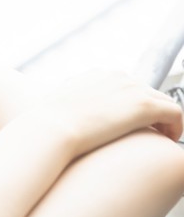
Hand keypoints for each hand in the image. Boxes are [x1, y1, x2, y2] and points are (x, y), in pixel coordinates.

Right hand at [38, 70, 182, 158]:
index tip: (131, 124)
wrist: (50, 129)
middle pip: (149, 92)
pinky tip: (168, 140)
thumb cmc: (47, 126)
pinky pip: (175, 113)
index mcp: (99, 76)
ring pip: (164, 101)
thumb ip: (65, 111)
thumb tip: (57, 123)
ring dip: (166, 121)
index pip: (128, 87)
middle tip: (151, 133)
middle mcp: (119, 77)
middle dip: (152, 114)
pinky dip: (176, 127)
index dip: (133, 106)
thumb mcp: (55, 111)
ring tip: (162, 138)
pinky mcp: (144, 106)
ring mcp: (132, 90)